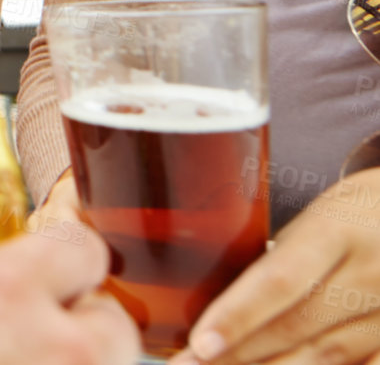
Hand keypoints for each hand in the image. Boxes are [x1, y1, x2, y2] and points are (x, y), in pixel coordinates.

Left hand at [181, 167, 379, 364]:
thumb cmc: (362, 213)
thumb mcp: (319, 217)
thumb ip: (282, 259)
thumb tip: (226, 303)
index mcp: (337, 231)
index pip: (279, 280)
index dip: (237, 316)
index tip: (201, 344)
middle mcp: (370, 273)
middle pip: (297, 328)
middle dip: (239, 356)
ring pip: (328, 359)